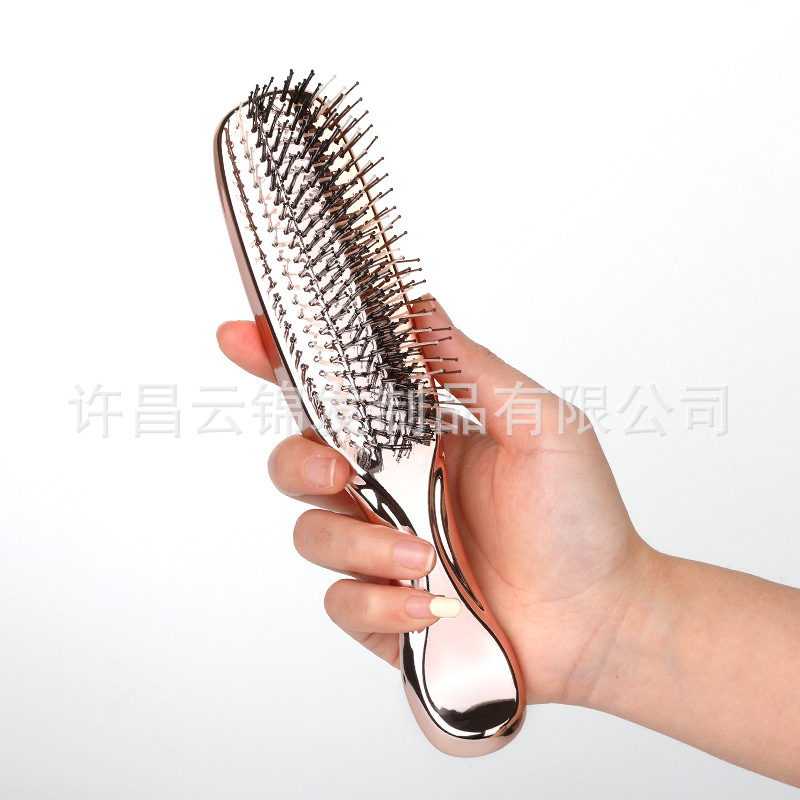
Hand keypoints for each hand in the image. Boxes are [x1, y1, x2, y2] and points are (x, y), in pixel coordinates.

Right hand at [216, 303, 656, 705]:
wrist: (602, 615)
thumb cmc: (578, 517)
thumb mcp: (538, 426)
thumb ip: (472, 370)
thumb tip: (419, 307)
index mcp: (417, 440)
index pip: (336, 396)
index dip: (281, 364)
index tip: (245, 336)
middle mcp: (390, 490)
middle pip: (297, 465)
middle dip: (300, 464)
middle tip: (342, 473)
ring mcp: (383, 551)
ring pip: (311, 536)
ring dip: (359, 545)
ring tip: (422, 555)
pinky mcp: (385, 611)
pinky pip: (342, 604)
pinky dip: (380, 605)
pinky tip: (431, 607)